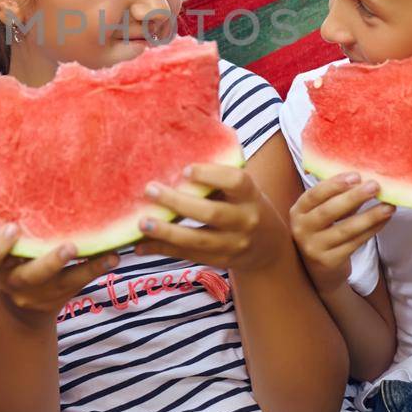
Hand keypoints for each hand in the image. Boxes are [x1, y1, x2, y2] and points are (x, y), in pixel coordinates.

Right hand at [0, 220, 118, 324]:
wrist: (22, 308)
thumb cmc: (4, 258)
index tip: (13, 228)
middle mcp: (13, 281)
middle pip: (29, 276)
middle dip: (49, 262)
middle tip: (69, 245)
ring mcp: (38, 292)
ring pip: (61, 283)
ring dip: (84, 267)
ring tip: (106, 252)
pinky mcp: (59, 297)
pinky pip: (80, 284)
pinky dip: (97, 269)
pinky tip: (114, 255)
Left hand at [134, 163, 289, 272]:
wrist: (269, 247)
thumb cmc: (245, 205)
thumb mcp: (244, 189)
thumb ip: (219, 175)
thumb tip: (178, 150)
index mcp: (250, 195)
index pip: (235, 182)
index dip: (211, 175)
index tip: (185, 169)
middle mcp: (245, 220)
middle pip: (211, 213)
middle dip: (178, 202)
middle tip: (150, 190)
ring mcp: (233, 244)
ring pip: (197, 240)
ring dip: (166, 232)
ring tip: (142, 223)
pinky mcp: (219, 261)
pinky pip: (188, 256)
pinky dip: (163, 250)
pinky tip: (141, 246)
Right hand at [289, 174, 390, 292]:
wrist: (319, 270)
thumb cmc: (323, 231)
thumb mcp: (323, 213)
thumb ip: (338, 197)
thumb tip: (365, 178)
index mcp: (298, 211)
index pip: (314, 195)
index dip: (334, 184)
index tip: (356, 175)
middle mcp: (301, 230)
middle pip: (328, 211)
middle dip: (353, 197)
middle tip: (375, 186)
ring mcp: (314, 247)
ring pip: (345, 229)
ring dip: (369, 216)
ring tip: (389, 206)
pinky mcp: (330, 261)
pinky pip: (355, 243)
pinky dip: (372, 230)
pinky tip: (384, 220)